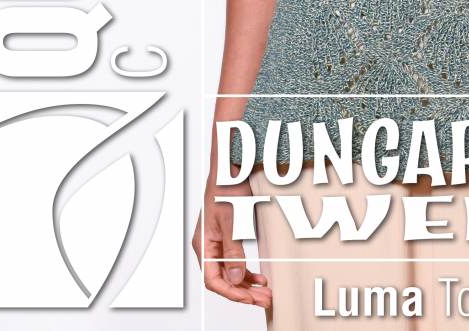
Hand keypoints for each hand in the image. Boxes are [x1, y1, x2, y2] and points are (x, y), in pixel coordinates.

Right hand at [192, 167, 271, 308]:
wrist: (230, 168)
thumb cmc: (226, 188)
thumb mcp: (231, 220)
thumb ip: (232, 251)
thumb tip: (235, 278)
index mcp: (203, 244)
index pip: (213, 280)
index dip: (232, 293)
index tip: (250, 299)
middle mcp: (208, 247)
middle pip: (223, 280)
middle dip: (244, 293)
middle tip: (265, 299)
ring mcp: (217, 243)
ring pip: (230, 273)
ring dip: (247, 285)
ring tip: (265, 293)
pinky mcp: (227, 238)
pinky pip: (235, 262)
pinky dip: (247, 272)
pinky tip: (259, 278)